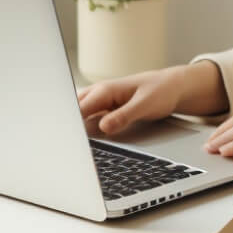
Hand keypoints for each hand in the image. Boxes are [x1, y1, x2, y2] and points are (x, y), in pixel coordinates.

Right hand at [78, 60, 227, 136]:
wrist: (172, 87)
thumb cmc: (160, 91)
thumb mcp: (145, 105)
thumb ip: (124, 116)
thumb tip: (103, 127)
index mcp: (105, 90)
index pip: (78, 109)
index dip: (69, 123)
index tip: (64, 138)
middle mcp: (99, 94)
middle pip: (73, 111)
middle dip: (65, 125)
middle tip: (60, 146)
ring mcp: (101, 102)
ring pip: (79, 114)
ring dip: (73, 126)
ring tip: (67, 146)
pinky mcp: (105, 109)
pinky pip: (88, 119)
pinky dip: (83, 128)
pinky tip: (82, 141)